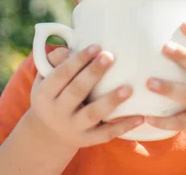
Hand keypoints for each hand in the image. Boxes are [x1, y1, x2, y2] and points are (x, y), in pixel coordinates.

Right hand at [28, 45, 143, 148]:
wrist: (49, 134)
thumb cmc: (54, 94)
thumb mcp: (45, 79)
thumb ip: (55, 61)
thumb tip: (68, 49)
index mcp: (45, 94)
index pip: (61, 74)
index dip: (77, 60)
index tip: (96, 47)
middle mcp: (57, 112)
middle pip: (76, 91)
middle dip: (93, 73)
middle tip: (110, 57)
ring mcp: (73, 128)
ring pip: (93, 114)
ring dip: (111, 101)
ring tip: (129, 88)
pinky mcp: (88, 140)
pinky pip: (107, 133)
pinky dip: (123, 126)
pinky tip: (140, 117)